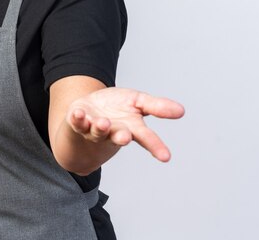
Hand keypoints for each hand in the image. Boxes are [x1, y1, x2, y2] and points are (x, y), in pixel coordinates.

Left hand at [66, 88, 184, 161]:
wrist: (89, 111)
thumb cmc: (116, 108)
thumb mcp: (138, 102)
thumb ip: (156, 107)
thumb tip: (181, 111)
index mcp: (130, 128)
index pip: (146, 138)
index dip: (155, 146)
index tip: (166, 157)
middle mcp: (112, 132)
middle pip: (118, 137)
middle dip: (121, 137)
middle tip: (125, 137)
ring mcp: (94, 129)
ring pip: (97, 131)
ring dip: (99, 128)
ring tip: (103, 123)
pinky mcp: (78, 122)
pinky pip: (77, 121)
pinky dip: (78, 118)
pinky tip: (79, 113)